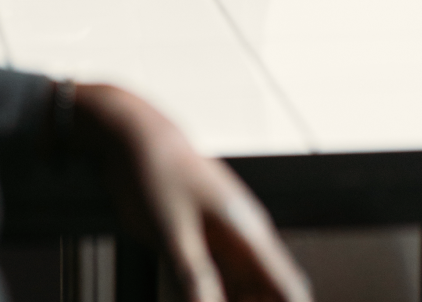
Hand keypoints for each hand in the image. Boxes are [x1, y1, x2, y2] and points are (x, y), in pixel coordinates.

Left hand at [77, 83, 311, 301]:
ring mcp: (223, 238)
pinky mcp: (200, 237)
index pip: (289, 287)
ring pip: (240, 286)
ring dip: (230, 300)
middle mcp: (243, 238)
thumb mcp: (170, 230)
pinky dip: (209, 292)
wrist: (132, 137)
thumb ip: (193, 275)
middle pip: (267, 292)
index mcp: (248, 232)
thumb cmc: (155, 173)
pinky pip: (215, 274)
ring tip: (199, 301)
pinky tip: (189, 298)